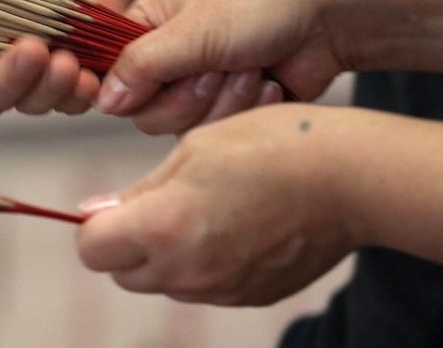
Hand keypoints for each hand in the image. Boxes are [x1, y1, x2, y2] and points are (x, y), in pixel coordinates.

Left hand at [76, 103, 358, 305]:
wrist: (350, 177)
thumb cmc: (271, 146)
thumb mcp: (192, 148)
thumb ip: (140, 190)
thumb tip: (94, 212)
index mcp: (164, 228)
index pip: (91, 249)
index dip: (95, 224)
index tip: (112, 203)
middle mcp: (188, 270)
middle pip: (123, 273)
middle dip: (124, 242)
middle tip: (155, 202)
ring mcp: (222, 289)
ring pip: (163, 283)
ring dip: (164, 254)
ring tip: (200, 209)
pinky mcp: (250, 295)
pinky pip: (204, 288)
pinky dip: (201, 263)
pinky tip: (230, 225)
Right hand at [94, 0, 346, 132]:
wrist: (332, 16)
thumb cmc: (263, 2)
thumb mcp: (190, 30)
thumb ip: (139, 66)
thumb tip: (103, 101)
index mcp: (149, 22)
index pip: (112, 71)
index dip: (127, 87)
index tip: (150, 87)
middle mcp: (169, 54)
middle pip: (147, 110)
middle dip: (188, 95)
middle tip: (215, 68)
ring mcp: (200, 82)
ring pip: (182, 125)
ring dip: (222, 101)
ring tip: (250, 69)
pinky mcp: (230, 106)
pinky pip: (217, 130)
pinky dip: (245, 109)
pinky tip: (268, 83)